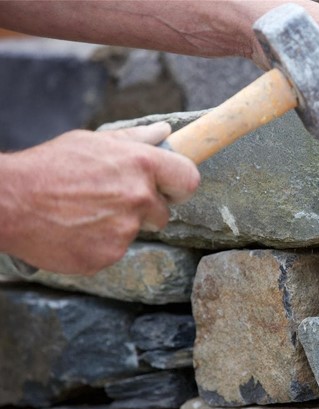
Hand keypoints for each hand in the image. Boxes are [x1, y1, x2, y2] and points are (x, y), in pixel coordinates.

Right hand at [0, 123, 199, 274]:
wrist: (9, 202)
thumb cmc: (50, 167)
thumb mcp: (93, 143)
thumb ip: (135, 140)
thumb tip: (165, 131)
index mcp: (141, 165)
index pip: (189, 180)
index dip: (179, 186)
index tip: (169, 190)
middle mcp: (139, 197)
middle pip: (162, 213)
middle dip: (143, 209)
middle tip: (108, 201)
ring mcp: (125, 230)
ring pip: (135, 232)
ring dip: (118, 226)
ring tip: (84, 213)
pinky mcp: (109, 255)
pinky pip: (115, 251)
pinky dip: (100, 244)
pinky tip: (77, 230)